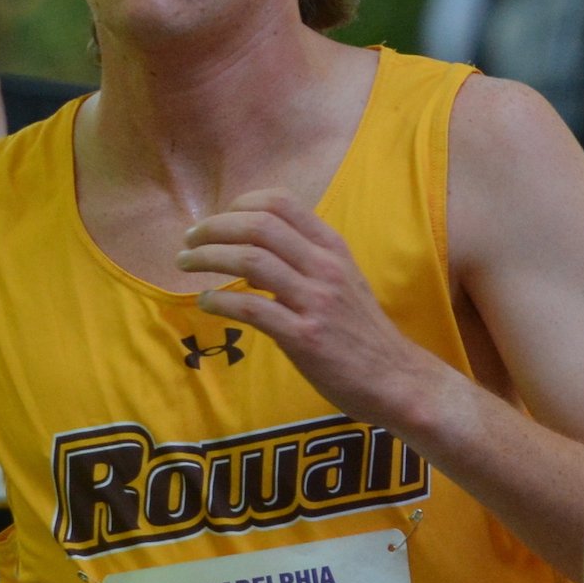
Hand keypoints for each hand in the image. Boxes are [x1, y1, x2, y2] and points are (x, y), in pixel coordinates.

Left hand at [177, 192, 444, 436]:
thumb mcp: (342, 281)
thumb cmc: (362, 333)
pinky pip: (251, 308)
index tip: (217, 220)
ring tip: (186, 264)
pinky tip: (205, 303)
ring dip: (208, 258)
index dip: (239, 204)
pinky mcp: (305, 337)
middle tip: (189, 240)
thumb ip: (305, 261)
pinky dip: (219, 300)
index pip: (281, 203)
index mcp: (333, 248)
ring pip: (250, 260)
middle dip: (214, 228)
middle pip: (258, 226)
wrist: (397, 379)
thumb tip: (253, 250)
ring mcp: (316, 301)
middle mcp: (325, 266)